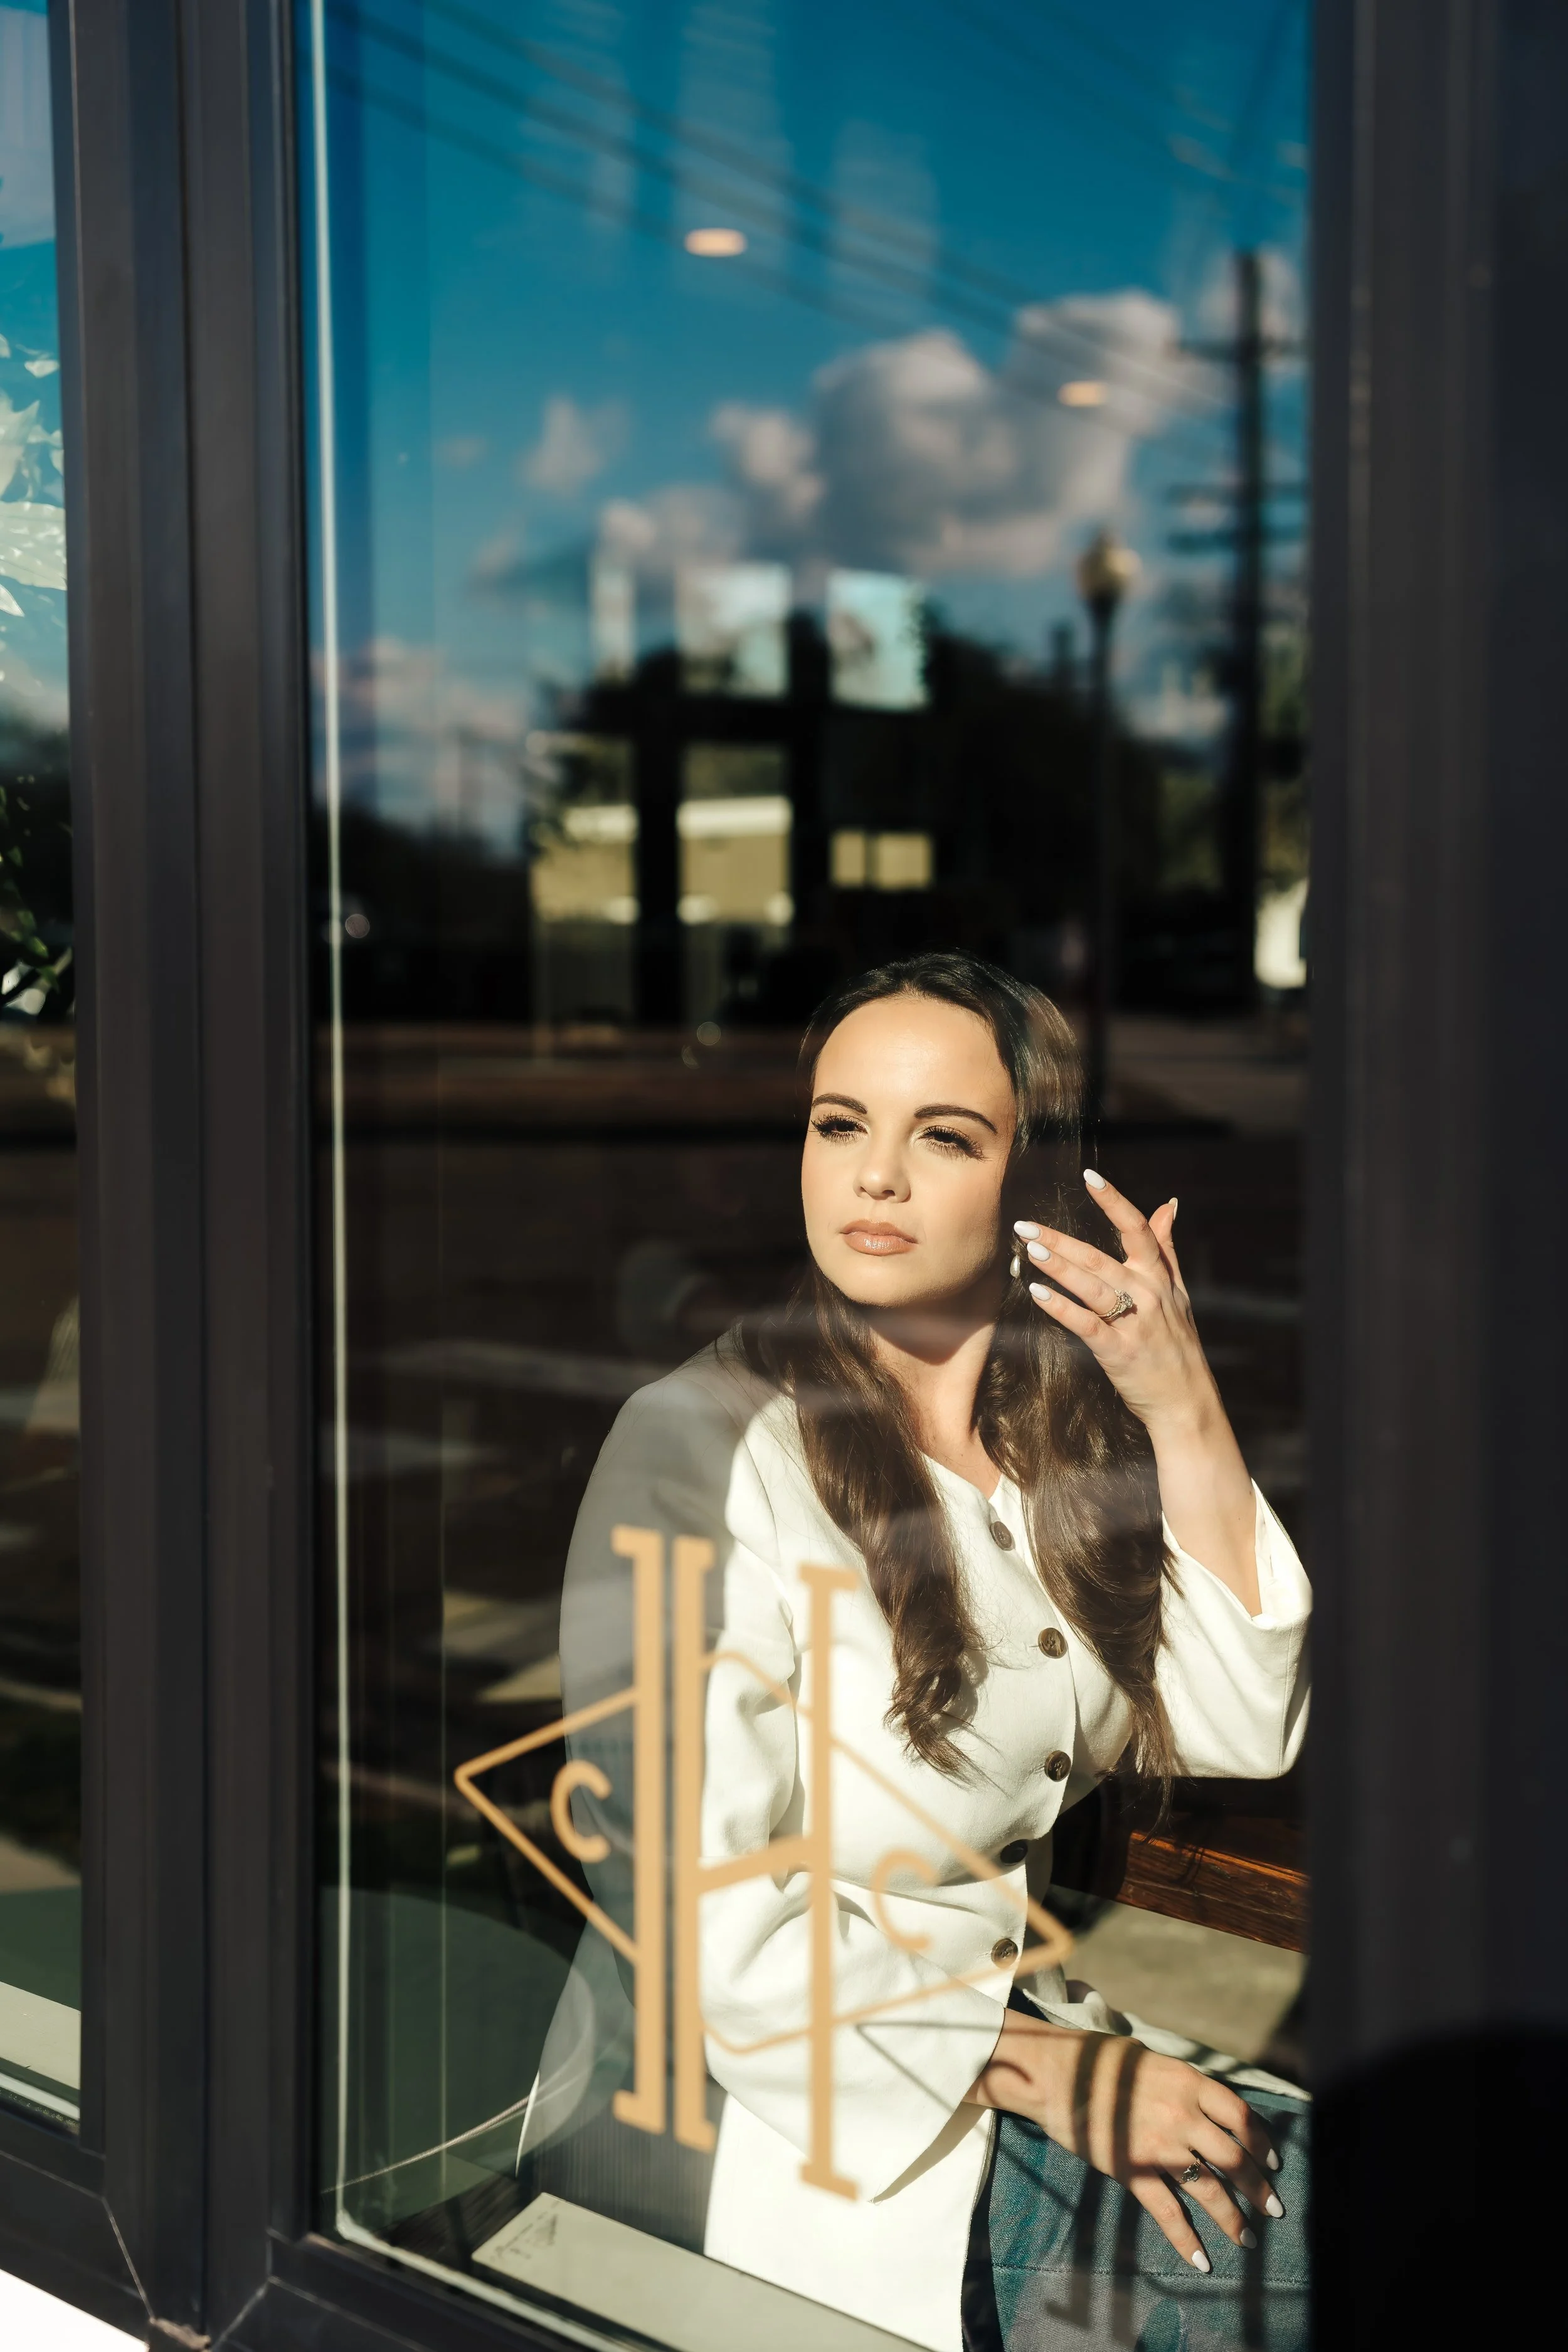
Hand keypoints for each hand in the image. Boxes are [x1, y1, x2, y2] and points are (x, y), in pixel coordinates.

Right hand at [968, 2011, 1285, 2268]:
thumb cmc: (1100, 2060)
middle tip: (1274, 2209)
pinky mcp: (1132, 2170)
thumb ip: (1182, 2084)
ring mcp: (1158, 2145)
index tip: (1273, 2162)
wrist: (1056, 2073)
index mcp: (1189, 2082)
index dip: (1263, 2142)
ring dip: (1233, 2219)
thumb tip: (1207, 2106)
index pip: (1241, 2116)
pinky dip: (1186, 2240)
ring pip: (1209, 2189)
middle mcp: (1182, 2114)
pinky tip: (1200, 2260)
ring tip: (1248, 2240)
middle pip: (1234, 2158)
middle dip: (1258, 2189)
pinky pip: (1168, 2211)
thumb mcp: (1150, 2060)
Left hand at [1015, 1171, 1210, 1435]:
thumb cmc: (1177, 1345)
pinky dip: (1062, 1308)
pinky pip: (1086, 1325)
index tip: (1089, 1176)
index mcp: (1159, 1277)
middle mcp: (1148, 1294)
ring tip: (1030, 1249)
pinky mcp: (1119, 1352)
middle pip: (1100, 1258)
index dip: (1113, 1201)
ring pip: (1092, 1287)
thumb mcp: (1179, 1294)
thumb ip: (1167, 1248)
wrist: (1187, 1401)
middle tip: (1025, 1224)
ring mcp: (1135, 1324)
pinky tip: (1038, 1293)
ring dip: (1059, 1267)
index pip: (1136, 1228)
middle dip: (1060, 1239)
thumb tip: (1168, 1204)